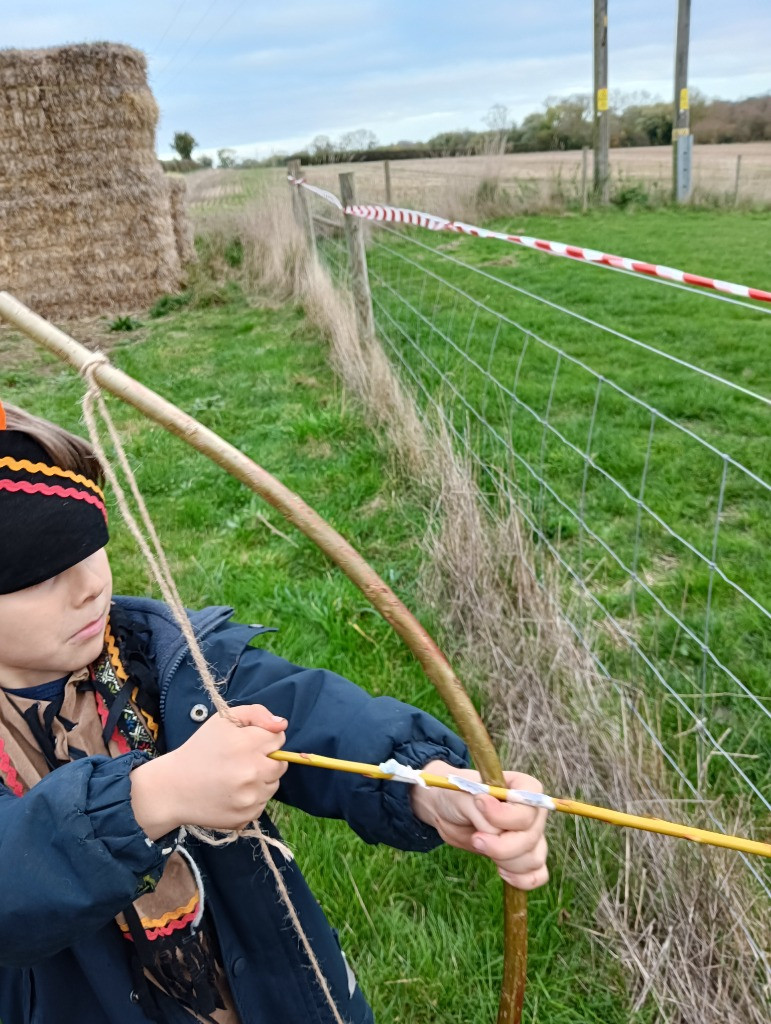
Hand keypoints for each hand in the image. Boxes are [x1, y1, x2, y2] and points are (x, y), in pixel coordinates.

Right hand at [131, 704, 287, 838]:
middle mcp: (252, 772)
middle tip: (243, 760)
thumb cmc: (200, 749)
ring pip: (273, 785)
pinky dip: (252, 798)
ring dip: (261, 779)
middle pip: (281, 763)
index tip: (248, 742)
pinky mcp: (246, 816)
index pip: (279, 737)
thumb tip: (281, 724)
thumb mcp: (223, 721)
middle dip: (266, 759)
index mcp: (247, 744)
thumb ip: (256, 714)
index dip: (264, 737)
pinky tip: (232, 793)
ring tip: (236, 776)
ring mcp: (250, 797)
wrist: (173, 788)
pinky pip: (262, 803)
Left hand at [410, 761, 548, 889]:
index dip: (507, 815)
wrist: (448, 811)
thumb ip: (482, 811)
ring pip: (533, 859)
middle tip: (476, 839)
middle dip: (501, 846)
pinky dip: (522, 880)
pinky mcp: (523, 856)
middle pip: (531, 837)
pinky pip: (537, 875)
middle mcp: (532, 812)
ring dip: (506, 862)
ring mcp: (531, 835)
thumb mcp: (465, 795)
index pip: (530, 806)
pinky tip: (502, 872)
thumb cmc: (458, 795)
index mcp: (524, 787)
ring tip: (481, 847)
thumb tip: (496, 830)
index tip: (480, 806)